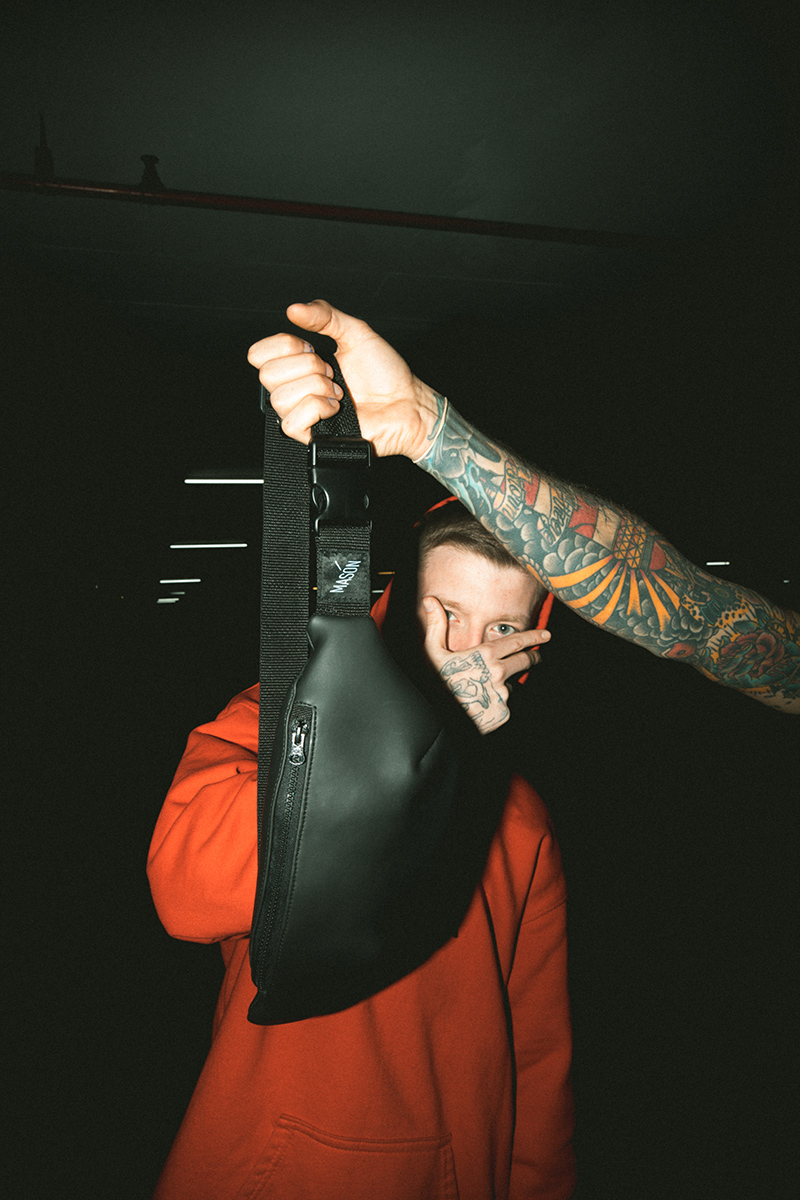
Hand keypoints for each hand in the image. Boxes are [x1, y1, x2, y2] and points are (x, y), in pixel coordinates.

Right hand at [247, 300, 439, 458]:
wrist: (407, 403)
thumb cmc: (386, 374)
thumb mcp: (355, 333)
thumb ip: (325, 316)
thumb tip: (295, 309)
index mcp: (300, 364)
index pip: (259, 354)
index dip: (283, 346)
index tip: (312, 348)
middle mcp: (298, 389)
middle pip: (267, 375)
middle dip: (308, 368)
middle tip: (332, 373)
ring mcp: (303, 414)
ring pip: (280, 398)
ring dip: (317, 389)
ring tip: (339, 392)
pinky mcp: (312, 437)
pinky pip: (292, 423)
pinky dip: (316, 409)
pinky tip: (335, 409)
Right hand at [420, 597, 549, 732]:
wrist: (436, 719)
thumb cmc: (435, 682)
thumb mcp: (432, 651)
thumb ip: (436, 625)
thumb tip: (429, 600)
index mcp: (486, 655)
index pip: (517, 641)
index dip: (534, 636)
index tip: (545, 634)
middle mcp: (499, 672)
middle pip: (525, 661)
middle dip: (533, 656)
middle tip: (536, 656)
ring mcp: (503, 693)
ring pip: (513, 683)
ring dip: (507, 682)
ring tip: (489, 687)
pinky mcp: (504, 711)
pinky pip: (506, 703)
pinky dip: (499, 701)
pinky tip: (484, 703)